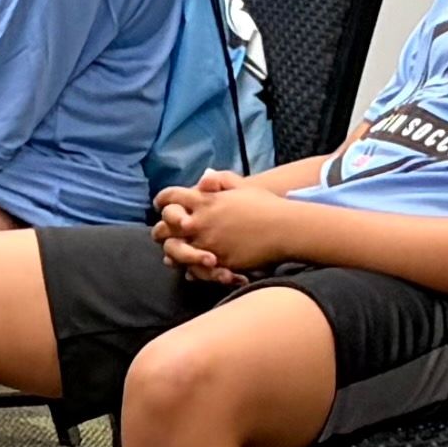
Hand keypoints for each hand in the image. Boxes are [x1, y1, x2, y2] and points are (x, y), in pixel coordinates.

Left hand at [152, 171, 307, 280]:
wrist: (286, 228)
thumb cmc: (266, 205)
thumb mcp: (242, 186)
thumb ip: (220, 180)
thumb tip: (203, 177)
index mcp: (205, 200)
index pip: (171, 197)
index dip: (163, 199)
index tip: (160, 203)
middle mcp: (201, 222)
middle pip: (165, 226)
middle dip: (161, 229)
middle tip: (162, 231)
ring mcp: (208, 243)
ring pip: (174, 251)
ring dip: (172, 252)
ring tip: (172, 254)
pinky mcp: (218, 262)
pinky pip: (194, 269)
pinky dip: (190, 269)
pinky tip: (190, 268)